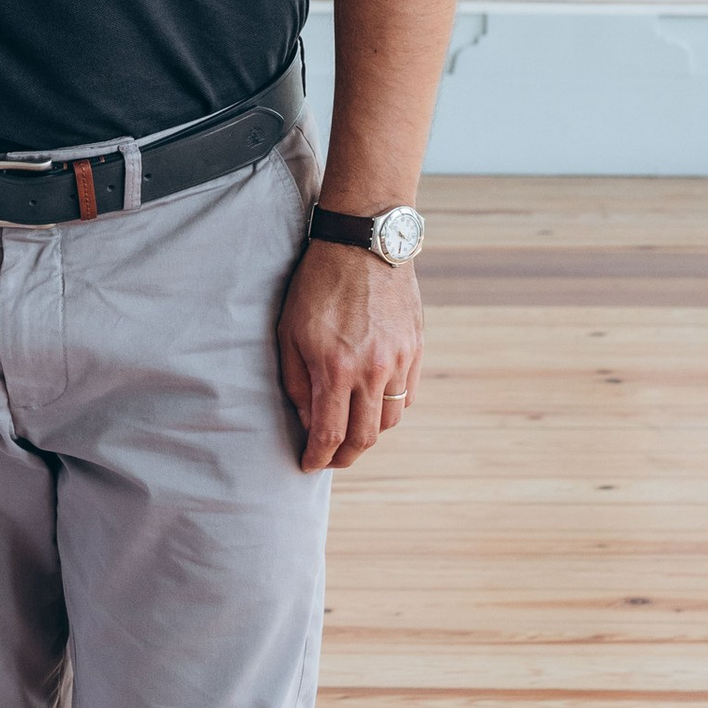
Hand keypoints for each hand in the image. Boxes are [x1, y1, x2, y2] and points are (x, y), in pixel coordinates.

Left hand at [276, 236, 421, 472]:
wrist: (364, 243)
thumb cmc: (318, 284)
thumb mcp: (290, 331)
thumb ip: (297, 381)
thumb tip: (307, 419)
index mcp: (336, 367)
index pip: (330, 433)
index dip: (318, 456)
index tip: (308, 465)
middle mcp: (373, 370)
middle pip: (365, 437)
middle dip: (345, 456)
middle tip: (330, 459)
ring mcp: (400, 360)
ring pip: (389, 420)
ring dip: (369, 434)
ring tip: (351, 431)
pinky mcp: (416, 348)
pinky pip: (407, 395)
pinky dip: (390, 408)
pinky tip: (374, 404)